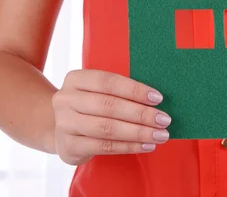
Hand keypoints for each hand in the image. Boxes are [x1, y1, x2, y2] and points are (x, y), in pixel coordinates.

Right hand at [52, 69, 170, 164]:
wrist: (62, 130)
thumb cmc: (91, 106)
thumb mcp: (98, 92)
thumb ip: (120, 91)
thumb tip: (157, 99)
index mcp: (76, 79)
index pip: (108, 82)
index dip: (135, 90)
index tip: (158, 98)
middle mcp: (66, 99)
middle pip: (109, 106)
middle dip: (141, 114)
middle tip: (164, 120)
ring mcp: (64, 124)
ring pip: (107, 128)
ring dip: (138, 132)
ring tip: (160, 135)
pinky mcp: (68, 146)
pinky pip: (104, 146)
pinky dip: (129, 146)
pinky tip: (146, 146)